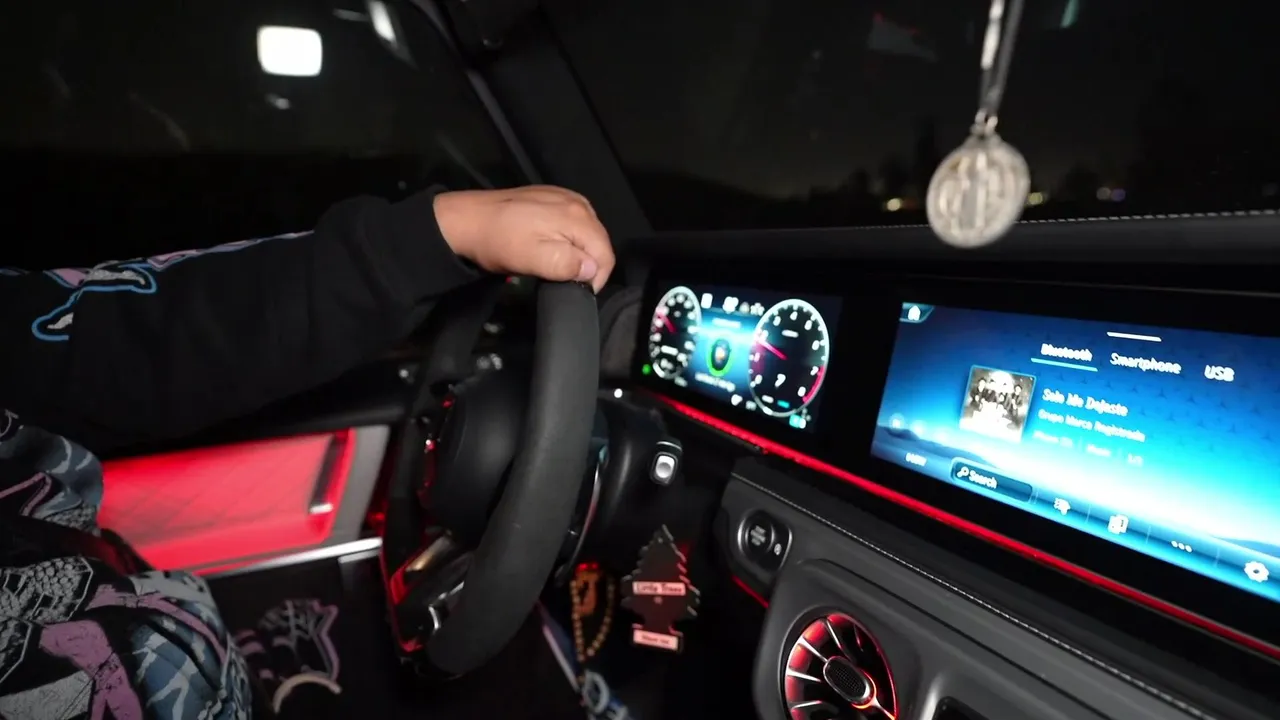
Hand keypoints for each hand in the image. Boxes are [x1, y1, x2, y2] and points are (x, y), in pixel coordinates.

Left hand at [434, 185, 614, 292]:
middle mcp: (578, 202)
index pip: (606, 255)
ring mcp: (565, 196)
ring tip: (554, 263)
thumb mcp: (534, 260)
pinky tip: (549, 244)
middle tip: (561, 278)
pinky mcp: (552, 196)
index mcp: (578, 217)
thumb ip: (568, 265)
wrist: (467, 219)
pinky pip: (574, 221)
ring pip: (588, 233)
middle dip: (587, 264)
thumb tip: (592, 270)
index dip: (596, 279)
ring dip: (577, 251)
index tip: (576, 290)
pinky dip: (568, 237)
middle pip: (599, 242)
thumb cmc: (500, 242)